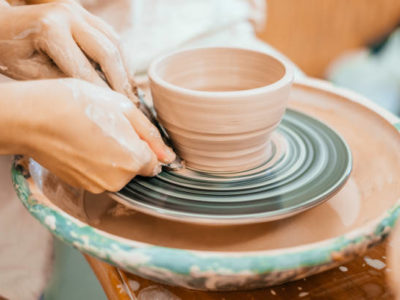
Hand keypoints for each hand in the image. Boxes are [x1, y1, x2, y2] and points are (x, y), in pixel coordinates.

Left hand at [0, 1, 137, 101]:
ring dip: (125, 68)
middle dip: (121, 82)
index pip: (85, 69)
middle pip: (108, 51)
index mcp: (50, 29)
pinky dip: (120, 56)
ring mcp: (77, 10)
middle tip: (130, 105)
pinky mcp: (83, 12)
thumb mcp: (29, 72)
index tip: (112, 113)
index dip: (101, 94)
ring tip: (130, 92)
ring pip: (115, 41)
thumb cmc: (9, 50)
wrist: (3, 25)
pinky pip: (111, 35)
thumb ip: (61, 82)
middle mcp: (68, 14)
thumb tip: (93, 96)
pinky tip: (123, 75)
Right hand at [3, 79, 174, 192]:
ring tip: (93, 134)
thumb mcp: (123, 109)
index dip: (146, 146)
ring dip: (113, 157)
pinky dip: (97, 162)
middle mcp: (118, 180)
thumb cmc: (78, 105)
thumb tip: (168, 156)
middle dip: (130, 151)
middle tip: (109, 127)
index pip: (155, 163)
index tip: (130, 132)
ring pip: (118, 172)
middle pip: (136, 168)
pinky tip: (83, 144)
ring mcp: (98, 185)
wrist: (34, 117)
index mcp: (133, 160)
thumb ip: (151, 136)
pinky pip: (100, 175)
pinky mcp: (81, 185)